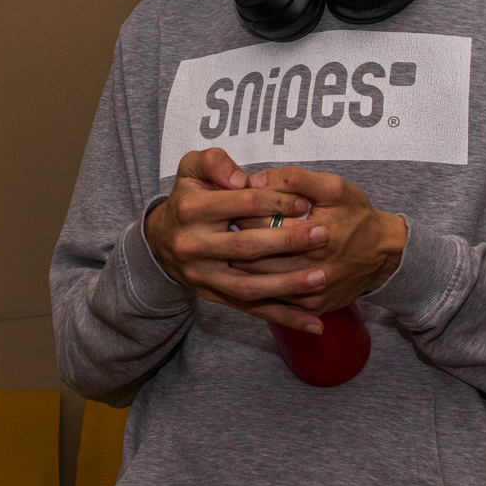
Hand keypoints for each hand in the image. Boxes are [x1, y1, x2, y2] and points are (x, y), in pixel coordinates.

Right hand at [144, 148, 333, 331]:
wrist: (162, 239)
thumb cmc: (189, 196)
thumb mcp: (193, 168)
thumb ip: (215, 162)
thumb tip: (241, 178)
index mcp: (191, 209)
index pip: (240, 204)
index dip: (274, 201)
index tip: (304, 202)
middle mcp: (193, 246)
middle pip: (246, 246)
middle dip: (287, 241)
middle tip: (322, 235)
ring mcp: (202, 276)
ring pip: (248, 286)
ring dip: (287, 285)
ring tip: (320, 277)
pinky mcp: (213, 295)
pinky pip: (251, 309)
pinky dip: (283, 317)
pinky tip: (312, 323)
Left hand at [228, 166, 407, 313]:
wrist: (385, 254)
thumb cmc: (357, 215)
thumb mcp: (333, 187)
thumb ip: (294, 178)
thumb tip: (254, 180)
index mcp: (315, 234)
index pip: (261, 222)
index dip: (239, 209)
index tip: (225, 201)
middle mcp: (312, 269)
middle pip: (254, 255)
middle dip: (233, 239)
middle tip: (218, 226)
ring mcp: (311, 293)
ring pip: (259, 281)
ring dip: (238, 264)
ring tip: (225, 247)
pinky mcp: (312, 306)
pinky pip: (275, 300)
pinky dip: (257, 284)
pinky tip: (244, 271)